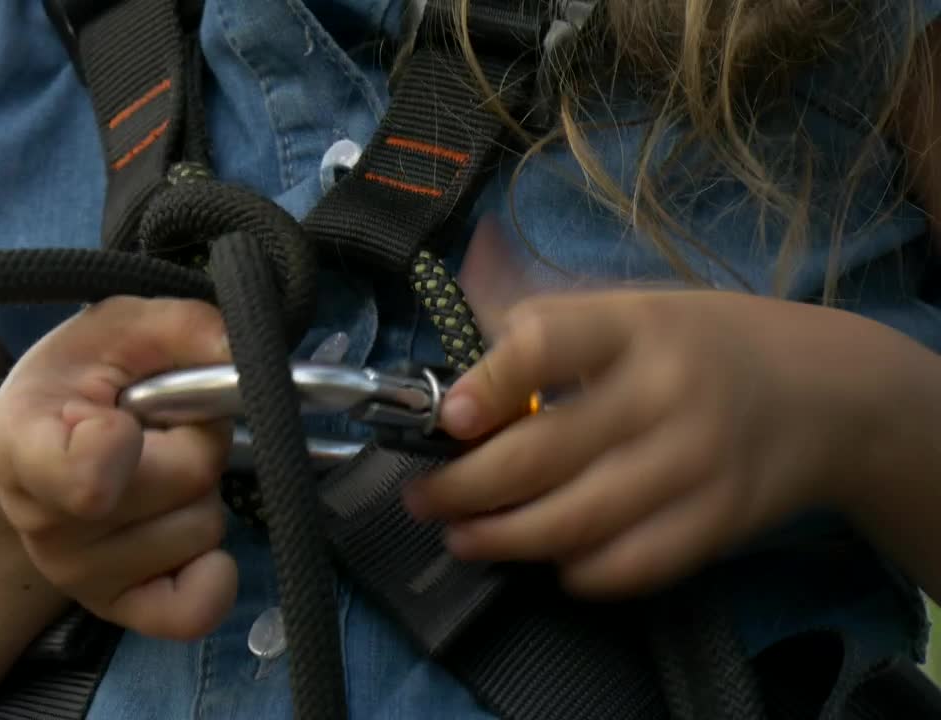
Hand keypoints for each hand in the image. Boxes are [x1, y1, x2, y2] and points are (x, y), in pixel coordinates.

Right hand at [0, 297, 235, 639]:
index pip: (83, 476)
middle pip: (188, 479)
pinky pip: (195, 610)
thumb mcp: (119, 329)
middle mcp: (45, 522)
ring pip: (204, 527)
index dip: (121, 447)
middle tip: (160, 426)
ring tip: (158, 469)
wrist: (41, 450)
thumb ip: (182, 327)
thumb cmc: (81, 382)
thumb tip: (244, 355)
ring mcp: (79, 574)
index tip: (123, 420)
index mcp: (27, 442)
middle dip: (198, 438)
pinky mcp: (117, 610)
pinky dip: (213, 572)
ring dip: (203, 491)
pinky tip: (185, 531)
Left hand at [403, 289, 925, 598]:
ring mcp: (696, 462)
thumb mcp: (633, 306)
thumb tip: (460, 275)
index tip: (446, 418)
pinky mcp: (719, 521)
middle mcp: (665, 392)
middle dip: (464, 485)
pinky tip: (550, 560)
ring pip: (576, 521)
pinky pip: (632, 565)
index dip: (487, 384)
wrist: (829, 393)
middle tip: (423, 496)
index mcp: (635, 325)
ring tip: (463, 536)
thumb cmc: (704, 344)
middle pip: (543, 452)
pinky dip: (579, 571)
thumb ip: (545, 312)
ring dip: (502, 538)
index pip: (547, 345)